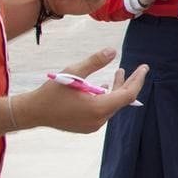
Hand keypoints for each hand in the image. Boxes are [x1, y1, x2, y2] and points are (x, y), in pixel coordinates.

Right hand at [14, 48, 145, 133]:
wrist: (32, 112)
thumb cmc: (52, 92)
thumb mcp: (73, 72)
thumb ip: (94, 62)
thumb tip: (113, 51)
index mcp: (98, 108)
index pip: (128, 94)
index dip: (138, 80)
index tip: (145, 67)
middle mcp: (99, 120)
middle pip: (121, 100)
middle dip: (128, 83)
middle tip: (137, 69)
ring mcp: (93, 126)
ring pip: (112, 105)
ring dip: (116, 89)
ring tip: (118, 73)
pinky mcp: (87, 127)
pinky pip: (103, 111)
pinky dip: (106, 98)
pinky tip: (104, 87)